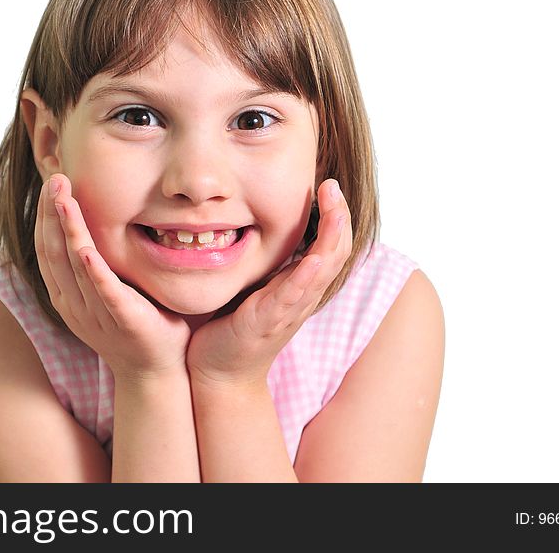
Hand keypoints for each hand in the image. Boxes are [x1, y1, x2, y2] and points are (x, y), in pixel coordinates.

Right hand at [35, 173, 191, 379]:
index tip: (52, 184)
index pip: (48, 249)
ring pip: (73, 265)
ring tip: (63, 198)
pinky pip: (104, 291)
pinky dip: (93, 270)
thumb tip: (92, 227)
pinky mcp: (123, 319)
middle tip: (55, 178)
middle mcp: (73, 303)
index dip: (46, 216)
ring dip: (67, 229)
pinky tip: (85, 249)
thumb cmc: (135, 324)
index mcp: (67, 295)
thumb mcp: (106, 290)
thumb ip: (96, 263)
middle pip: (54, 251)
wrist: (154, 370)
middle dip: (52, 212)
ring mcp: (95, 312)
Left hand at [186, 178, 352, 386]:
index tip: (328, 186)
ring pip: (322, 272)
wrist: (220, 373)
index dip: (335, 215)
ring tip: (335, 209)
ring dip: (330, 239)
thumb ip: (269, 262)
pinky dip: (305, 278)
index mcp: (299, 285)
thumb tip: (262, 223)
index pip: (330, 245)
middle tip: (333, 186)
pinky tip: (311, 259)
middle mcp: (301, 297)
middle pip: (335, 253)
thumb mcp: (257, 286)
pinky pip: (292, 298)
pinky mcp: (267, 323)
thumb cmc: (234, 328)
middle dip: (339, 218)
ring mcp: (287, 310)